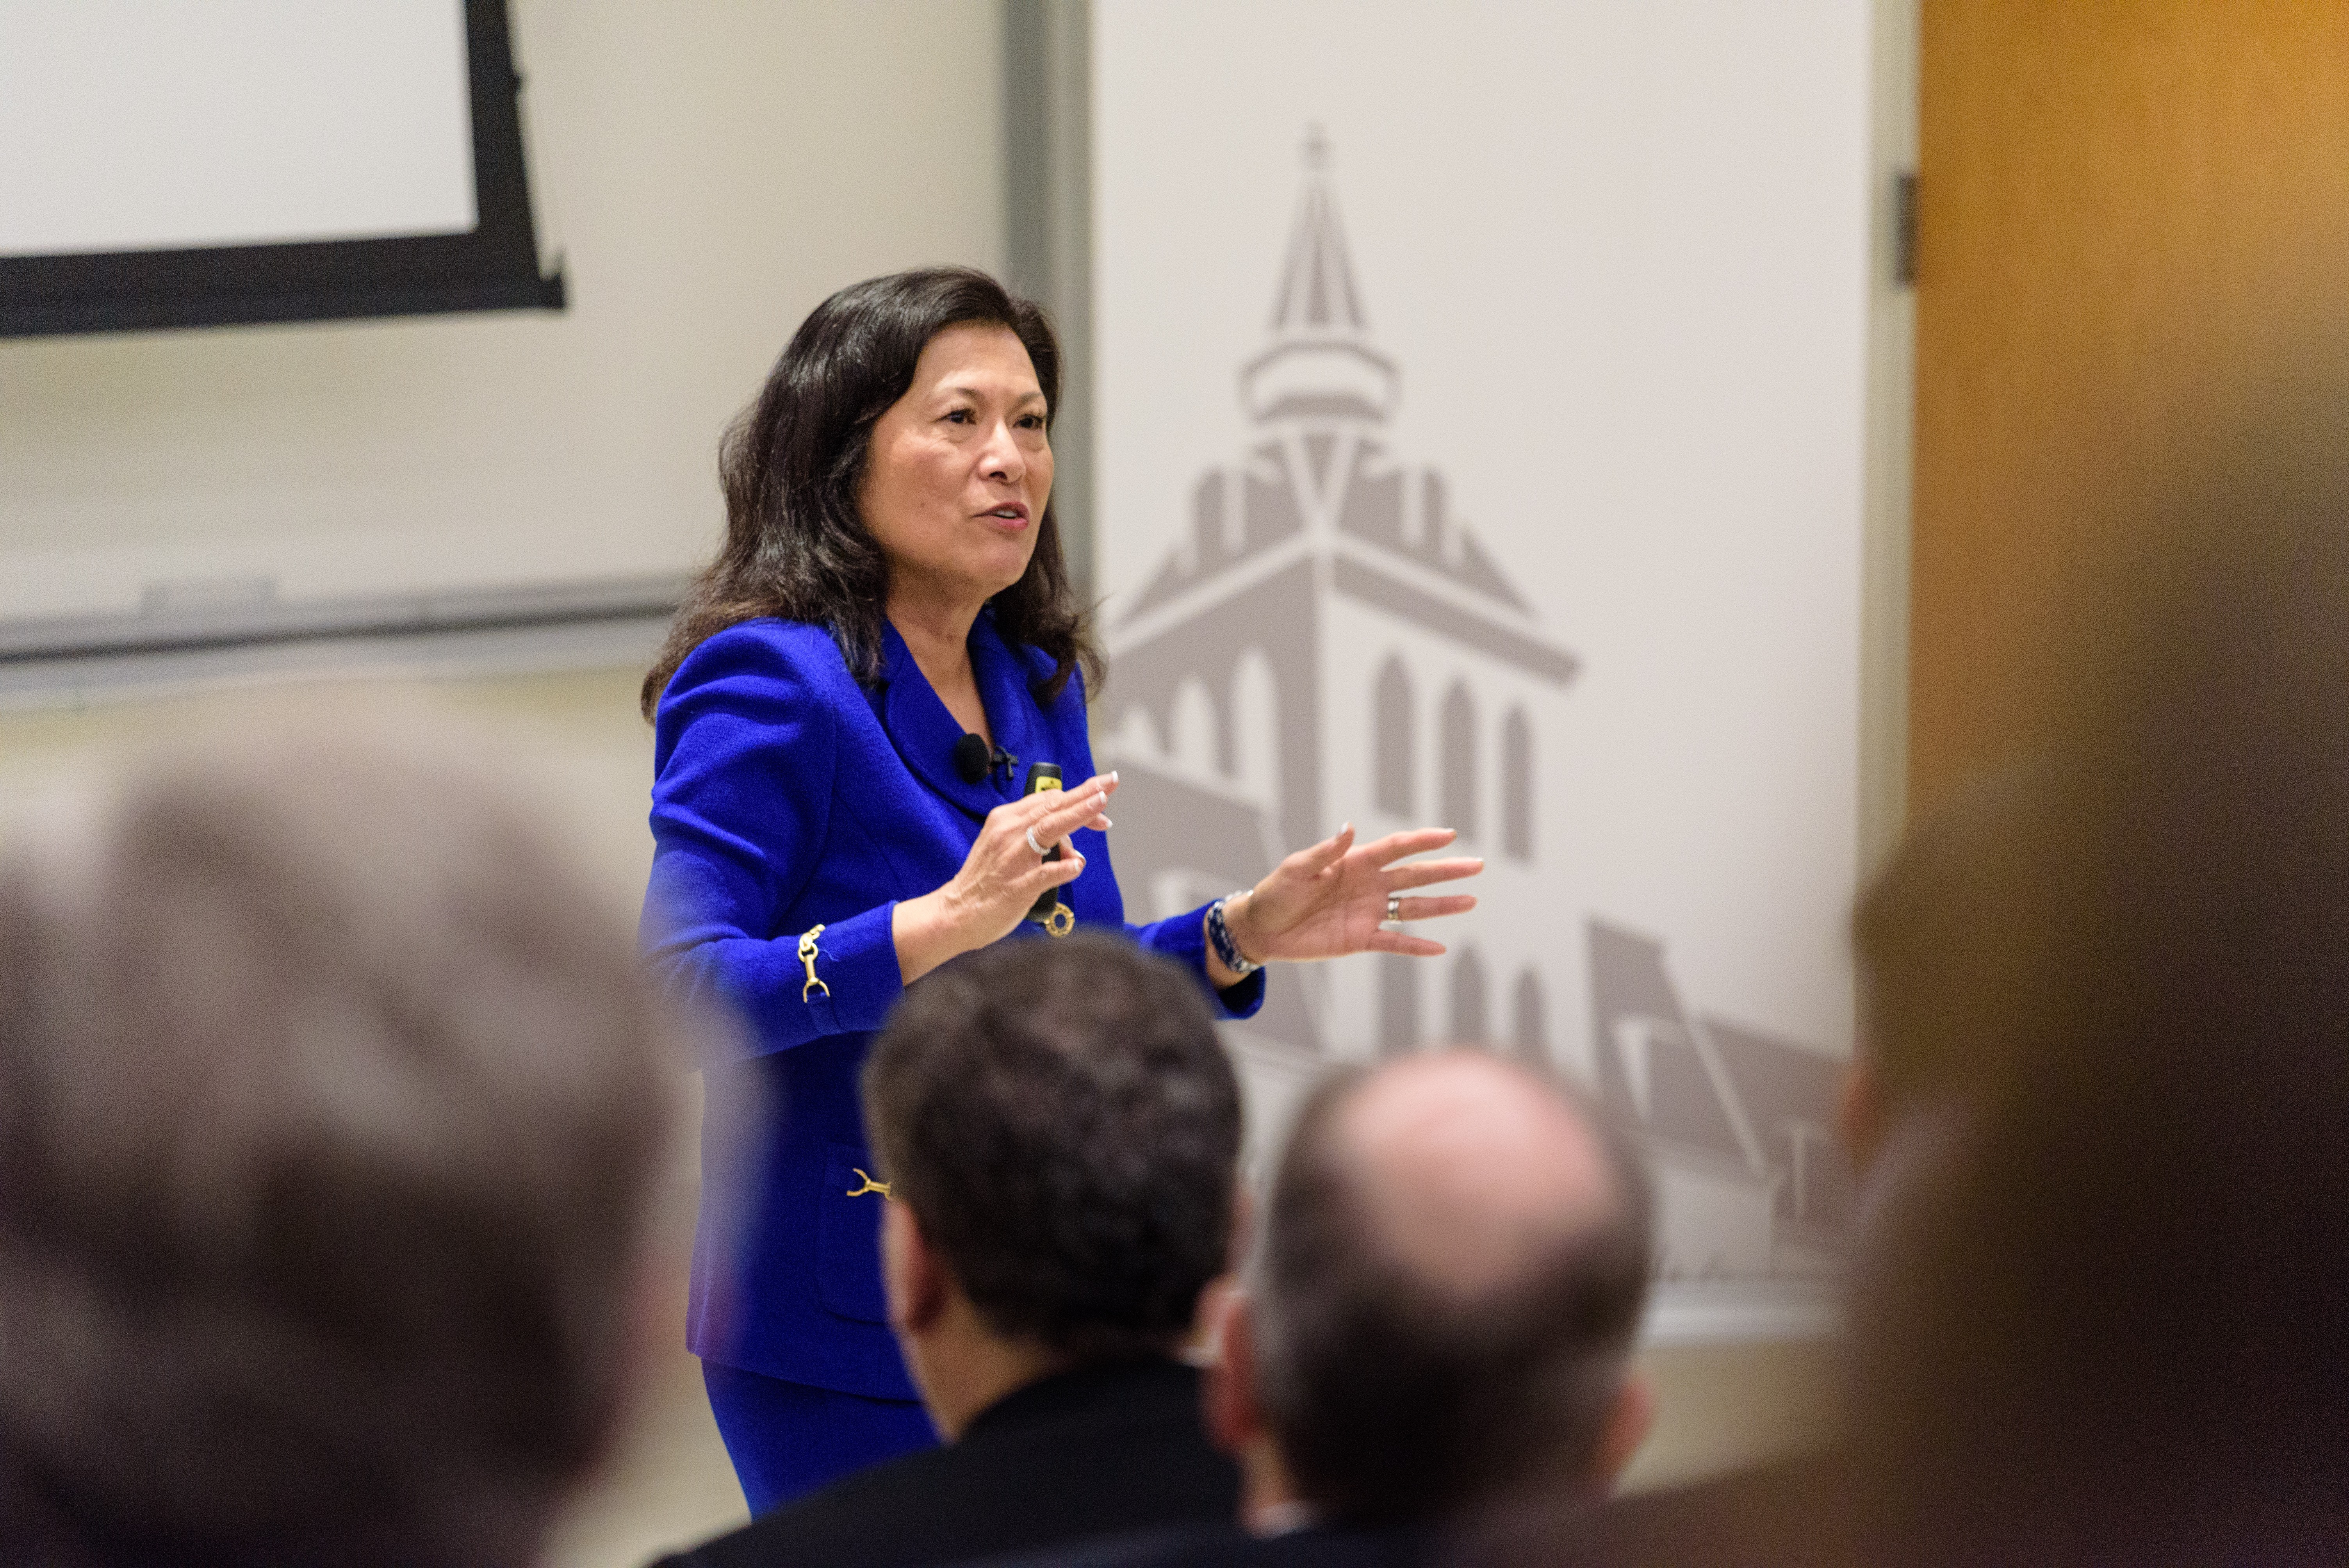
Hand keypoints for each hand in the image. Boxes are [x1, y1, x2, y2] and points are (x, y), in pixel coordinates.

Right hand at [893, 773, 1117, 983]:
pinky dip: (1062, 868)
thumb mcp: (1008, 850)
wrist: (956, 912)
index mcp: (1006, 820)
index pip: (1049, 801)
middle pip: (1053, 807)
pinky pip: (1043, 874)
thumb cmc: (986, 881)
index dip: (1079, 798)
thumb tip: (1074, 853)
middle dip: (1086, 794)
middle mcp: (1009, 833)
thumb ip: (1039, 843)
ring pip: (1049, 830)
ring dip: (1078, 817)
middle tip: (1110, 783)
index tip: (1102, 798)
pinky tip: (1077, 866)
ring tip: (1101, 811)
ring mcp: (1012, 859)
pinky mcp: (1015, 887)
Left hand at [1219, 825, 1480, 970]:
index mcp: (1355, 862)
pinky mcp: (1361, 939)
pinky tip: (1439, 947)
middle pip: (1414, 876)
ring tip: (1471, 900)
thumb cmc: (1276, 892)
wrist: (1262, 929)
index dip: (1423, 841)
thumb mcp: (1297, 868)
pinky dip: (1416, 946)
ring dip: (1441, 905)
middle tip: (1477, 865)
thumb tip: (1350, 827)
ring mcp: (1368, 913)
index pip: (1396, 848)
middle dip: (1446, 870)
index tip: (1449, 835)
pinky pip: (1394, 942)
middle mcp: (1368, 886)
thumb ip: (1326, 851)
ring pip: (1412, 908)